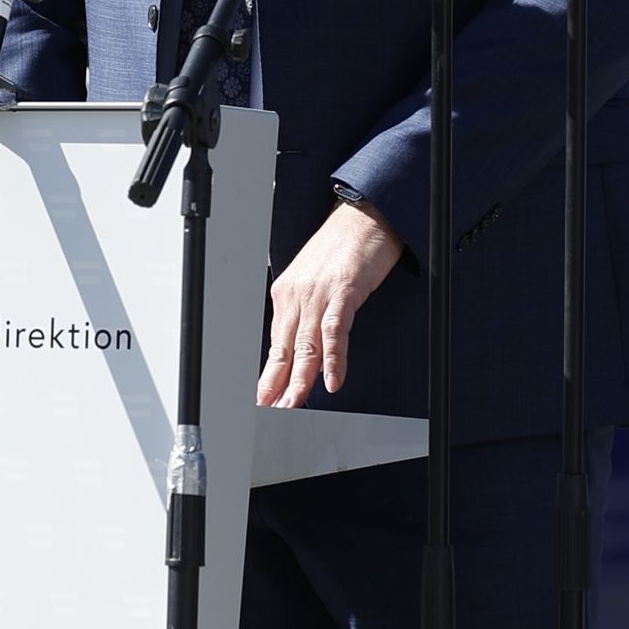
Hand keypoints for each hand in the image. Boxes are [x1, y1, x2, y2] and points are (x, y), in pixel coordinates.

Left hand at [258, 201, 403, 405]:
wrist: (363, 215)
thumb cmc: (342, 246)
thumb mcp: (315, 280)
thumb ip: (307, 310)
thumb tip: (304, 343)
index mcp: (286, 293)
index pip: (275, 343)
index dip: (271, 374)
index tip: (264, 397)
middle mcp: (296, 295)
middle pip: (284, 349)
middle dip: (276, 385)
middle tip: (270, 412)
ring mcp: (318, 294)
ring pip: (305, 345)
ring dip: (299, 380)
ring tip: (294, 405)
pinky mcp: (344, 291)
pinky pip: (334, 331)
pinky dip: (333, 358)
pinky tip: (332, 380)